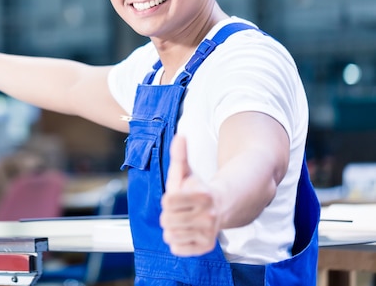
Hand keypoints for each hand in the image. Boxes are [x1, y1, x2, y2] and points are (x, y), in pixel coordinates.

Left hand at [159, 134, 220, 255]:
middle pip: (167, 220)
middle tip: (178, 211)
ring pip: (170, 235)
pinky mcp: (206, 247)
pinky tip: (185, 232)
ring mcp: (209, 233)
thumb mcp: (185, 171)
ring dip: (171, 228)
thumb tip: (180, 135)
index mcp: (203, 195)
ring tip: (181, 221)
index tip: (175, 198)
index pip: (168, 201)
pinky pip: (177, 249)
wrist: (217, 208)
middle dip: (167, 214)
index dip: (168, 199)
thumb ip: (180, 154)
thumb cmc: (194, 189)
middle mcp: (209, 216)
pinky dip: (176, 242)